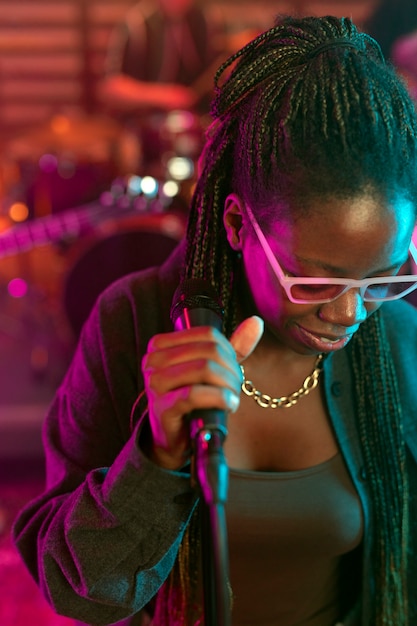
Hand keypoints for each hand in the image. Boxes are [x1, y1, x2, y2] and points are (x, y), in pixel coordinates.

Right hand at [141, 316, 263, 468]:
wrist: (173, 437)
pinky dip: (218, 397)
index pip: (207, 334)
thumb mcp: (211, 369)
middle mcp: (154, 360)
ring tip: (232, 397)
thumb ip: (232, 346)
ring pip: (204, 369)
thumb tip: (256, 322)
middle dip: (230, 370)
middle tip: (235, 387)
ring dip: (227, 384)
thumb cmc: (191, 399)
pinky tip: (228, 404)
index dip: (228, 351)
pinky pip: (194, 394)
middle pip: (208, 350)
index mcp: (161, 345)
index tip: (232, 369)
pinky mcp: (162, 406)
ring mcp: (155, 383)